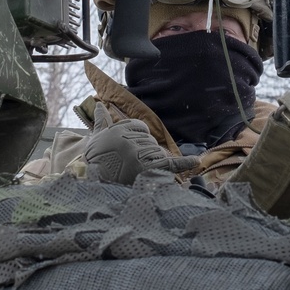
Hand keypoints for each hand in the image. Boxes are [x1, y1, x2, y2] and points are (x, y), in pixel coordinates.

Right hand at [84, 103, 199, 183]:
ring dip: (150, 162)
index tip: (128, 149)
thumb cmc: (95, 160)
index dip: (137, 137)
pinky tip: (196, 161)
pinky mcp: (147, 169)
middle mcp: (129, 141)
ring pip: (157, 153)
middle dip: (143, 152)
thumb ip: (102, 122)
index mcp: (119, 130)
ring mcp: (138, 155)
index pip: (140, 127)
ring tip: (133, 172)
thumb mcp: (96, 138)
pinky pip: (170, 163)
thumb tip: (99, 105)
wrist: (93, 184)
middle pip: (149, 141)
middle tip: (127, 164)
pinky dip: (184, 163)